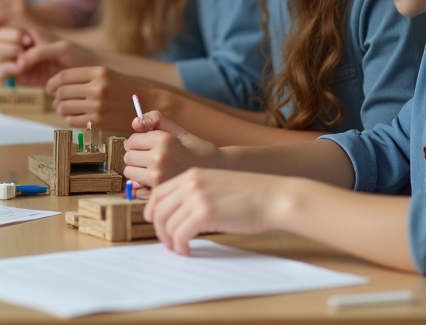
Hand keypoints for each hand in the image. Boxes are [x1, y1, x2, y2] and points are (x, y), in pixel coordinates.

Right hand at [0, 25, 94, 85]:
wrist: (84, 71)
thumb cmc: (75, 54)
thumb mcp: (60, 47)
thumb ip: (40, 51)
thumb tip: (20, 61)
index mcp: (27, 32)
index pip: (5, 28)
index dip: (11, 33)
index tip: (28, 38)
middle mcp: (20, 46)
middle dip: (7, 46)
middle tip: (22, 50)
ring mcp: (19, 62)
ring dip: (6, 58)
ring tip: (23, 62)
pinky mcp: (22, 77)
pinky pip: (4, 74)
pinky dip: (8, 71)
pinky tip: (21, 70)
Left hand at [46, 66, 154, 131]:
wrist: (147, 105)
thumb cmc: (123, 89)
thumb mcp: (106, 74)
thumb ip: (84, 76)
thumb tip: (57, 84)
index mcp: (98, 72)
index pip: (64, 76)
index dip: (51, 83)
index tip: (49, 88)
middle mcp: (97, 88)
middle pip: (62, 92)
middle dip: (55, 97)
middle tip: (56, 100)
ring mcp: (98, 105)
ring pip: (64, 107)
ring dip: (60, 109)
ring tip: (63, 108)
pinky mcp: (99, 121)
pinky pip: (72, 121)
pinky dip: (68, 119)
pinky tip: (73, 116)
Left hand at [124, 111, 222, 186]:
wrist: (217, 171)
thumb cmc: (196, 150)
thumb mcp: (178, 130)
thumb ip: (156, 120)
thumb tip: (135, 123)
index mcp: (163, 140)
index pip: (132, 140)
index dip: (138, 142)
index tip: (148, 145)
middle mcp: (159, 158)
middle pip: (128, 157)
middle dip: (136, 156)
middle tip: (151, 158)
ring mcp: (158, 177)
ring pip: (129, 172)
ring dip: (137, 171)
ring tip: (154, 169)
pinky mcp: (159, 192)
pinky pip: (136, 189)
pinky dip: (141, 186)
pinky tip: (155, 182)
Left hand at [144, 168, 288, 254]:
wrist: (272, 197)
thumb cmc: (250, 196)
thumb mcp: (216, 185)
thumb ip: (196, 194)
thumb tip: (179, 215)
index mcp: (192, 174)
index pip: (159, 192)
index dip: (153, 210)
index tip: (154, 223)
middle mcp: (190, 183)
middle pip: (160, 209)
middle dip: (160, 229)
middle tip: (167, 242)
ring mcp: (197, 197)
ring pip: (168, 224)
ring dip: (170, 240)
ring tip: (178, 249)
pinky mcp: (205, 213)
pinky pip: (181, 234)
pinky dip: (180, 245)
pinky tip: (187, 251)